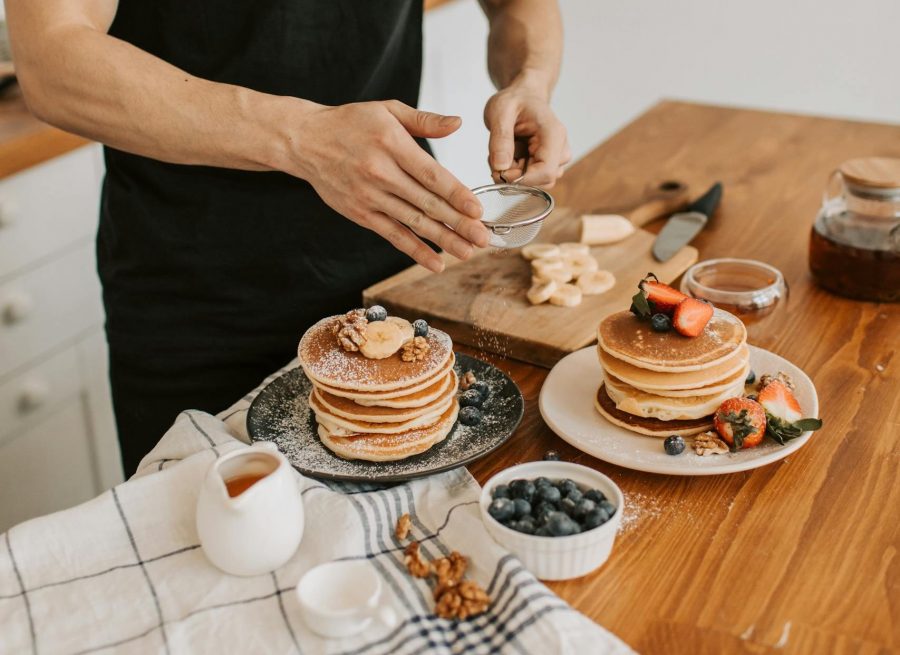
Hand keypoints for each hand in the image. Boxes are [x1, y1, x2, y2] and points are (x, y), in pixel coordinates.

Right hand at [289, 100, 488, 272]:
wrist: (305, 141)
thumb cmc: (351, 123)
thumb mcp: (387, 110)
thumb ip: (424, 120)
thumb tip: (458, 123)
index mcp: (392, 144)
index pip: (430, 174)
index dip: (456, 194)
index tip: (477, 210)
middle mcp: (380, 173)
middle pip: (426, 203)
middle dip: (458, 223)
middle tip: (483, 238)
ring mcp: (369, 197)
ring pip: (413, 222)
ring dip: (443, 240)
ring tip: (467, 252)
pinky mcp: (361, 214)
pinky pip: (392, 235)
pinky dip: (415, 250)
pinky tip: (436, 262)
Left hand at [483, 79, 569, 187]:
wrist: (523, 97)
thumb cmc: (515, 100)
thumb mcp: (500, 112)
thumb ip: (500, 139)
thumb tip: (501, 167)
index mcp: (553, 134)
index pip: (546, 171)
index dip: (522, 179)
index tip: (500, 169)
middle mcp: (560, 150)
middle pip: (540, 181)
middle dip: (513, 175)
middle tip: (496, 154)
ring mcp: (556, 160)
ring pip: (533, 183)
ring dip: (511, 174)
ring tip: (502, 151)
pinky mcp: (547, 166)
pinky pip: (529, 181)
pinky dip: (513, 173)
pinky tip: (508, 156)